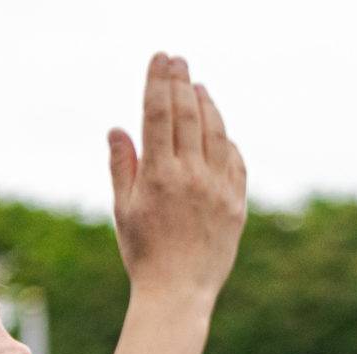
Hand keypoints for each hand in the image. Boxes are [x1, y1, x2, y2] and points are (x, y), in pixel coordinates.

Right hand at [107, 53, 246, 306]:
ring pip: (216, 134)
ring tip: (199, 87)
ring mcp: (219, 190)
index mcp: (159, 175)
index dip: (159, 81)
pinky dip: (227, 141)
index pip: (159, 114)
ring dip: (208, 106)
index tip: (161, 58)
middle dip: (182, 82)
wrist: (179, 293)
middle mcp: (192, 177)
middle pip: (189, 116)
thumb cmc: (144, 253)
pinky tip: (220, 131)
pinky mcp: (237, 206)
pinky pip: (236, 163)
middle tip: (178, 60)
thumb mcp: (123, 208)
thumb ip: (122, 165)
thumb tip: (120, 128)